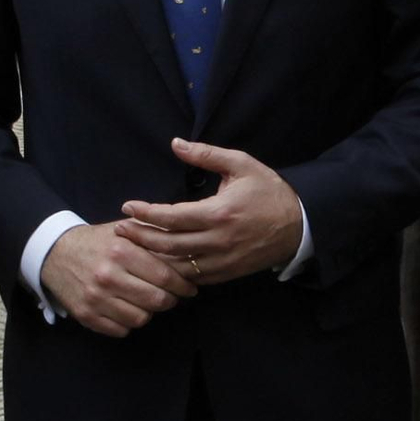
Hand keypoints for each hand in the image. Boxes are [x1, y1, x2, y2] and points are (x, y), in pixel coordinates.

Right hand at [41, 221, 197, 337]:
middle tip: (172, 297)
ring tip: (148, 301)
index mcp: (121, 252)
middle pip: (155, 300)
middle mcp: (108, 276)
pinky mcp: (85, 315)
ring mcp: (95, 298)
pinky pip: (119, 330)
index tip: (190, 288)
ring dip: (149, 312)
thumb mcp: (124, 230)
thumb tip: (187, 247)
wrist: (55, 253)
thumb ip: (153, 237)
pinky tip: (129, 309)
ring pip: (139, 318)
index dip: (182, 285)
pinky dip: (128, 323)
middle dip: (170, 300)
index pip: (164, 276)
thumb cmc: (98, 241)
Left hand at [113, 138, 304, 284]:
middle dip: (139, 237)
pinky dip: (173, 270)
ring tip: (133, 247)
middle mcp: (218, 240)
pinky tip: (159, 262)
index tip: (128, 207)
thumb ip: (207, 155)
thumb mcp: (242, 164)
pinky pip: (192, 276)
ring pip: (176, 266)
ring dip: (151, 258)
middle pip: (167, 244)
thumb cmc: (269, 191)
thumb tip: (175, 144)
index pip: (171, 217)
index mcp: (220, 212)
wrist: (298, 224)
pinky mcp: (226, 273)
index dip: (145, 213)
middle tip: (120, 230)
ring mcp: (222, 261)